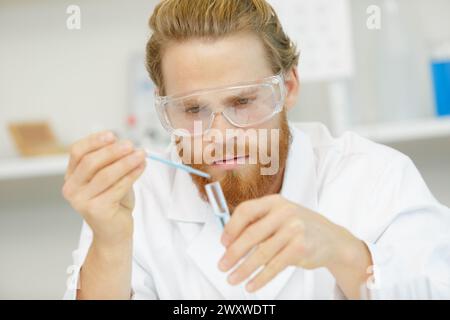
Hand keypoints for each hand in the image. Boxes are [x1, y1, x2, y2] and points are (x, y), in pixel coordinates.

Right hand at [62, 131, 145, 246]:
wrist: (114, 232)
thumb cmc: (113, 202)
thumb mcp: (110, 178)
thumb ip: (112, 162)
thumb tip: (127, 145)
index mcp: (71, 176)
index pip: (77, 152)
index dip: (94, 141)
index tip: (112, 135)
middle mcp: (71, 189)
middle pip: (90, 162)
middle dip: (113, 151)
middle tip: (131, 144)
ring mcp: (81, 201)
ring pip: (105, 175)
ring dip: (126, 162)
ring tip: (141, 154)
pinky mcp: (96, 210)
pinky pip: (117, 187)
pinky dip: (132, 175)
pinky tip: (142, 167)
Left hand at [218, 194, 369, 294]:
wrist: (332, 238)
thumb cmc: (301, 227)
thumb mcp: (280, 215)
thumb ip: (259, 222)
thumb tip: (230, 242)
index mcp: (275, 202)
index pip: (246, 210)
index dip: (231, 227)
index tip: (223, 242)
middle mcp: (284, 213)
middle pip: (251, 234)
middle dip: (233, 253)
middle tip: (222, 265)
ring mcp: (294, 230)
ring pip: (261, 254)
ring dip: (243, 269)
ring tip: (233, 278)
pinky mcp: (300, 248)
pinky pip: (274, 266)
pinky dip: (260, 278)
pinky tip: (251, 284)